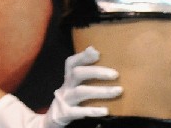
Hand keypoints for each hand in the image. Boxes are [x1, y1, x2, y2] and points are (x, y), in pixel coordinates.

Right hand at [0, 46, 121, 127]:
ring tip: (118, 91)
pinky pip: (78, 111)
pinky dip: (92, 110)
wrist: (51, 121)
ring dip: (100, 91)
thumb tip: (94, 49)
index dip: (82, 56)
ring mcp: (64, 100)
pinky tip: (105, 110)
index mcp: (67, 80)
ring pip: (80, 92)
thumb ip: (83, 73)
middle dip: (96, 72)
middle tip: (115, 74)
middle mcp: (65, 87)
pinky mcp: (65, 114)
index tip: (96, 52)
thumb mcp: (73, 86)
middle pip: (77, 74)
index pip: (71, 62)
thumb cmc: (69, 101)